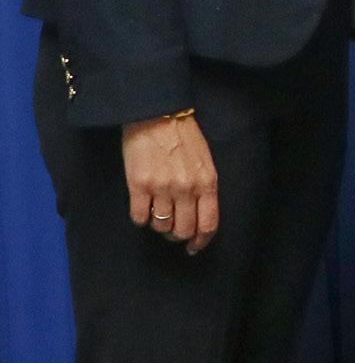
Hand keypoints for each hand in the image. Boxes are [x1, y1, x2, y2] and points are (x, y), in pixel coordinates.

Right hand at [121, 111, 218, 253]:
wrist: (156, 114)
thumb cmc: (183, 137)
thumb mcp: (205, 161)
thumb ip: (204, 188)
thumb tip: (199, 215)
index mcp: (207, 182)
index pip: (208, 224)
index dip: (201, 241)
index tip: (194, 248)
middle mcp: (186, 188)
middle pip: (183, 230)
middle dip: (178, 236)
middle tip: (172, 230)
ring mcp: (162, 187)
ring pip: (161, 226)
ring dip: (159, 225)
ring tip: (157, 212)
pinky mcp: (138, 185)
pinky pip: (139, 217)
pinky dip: (141, 218)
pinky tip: (142, 207)